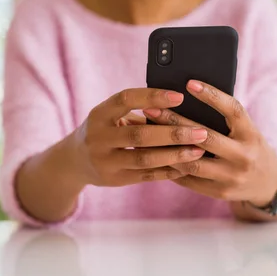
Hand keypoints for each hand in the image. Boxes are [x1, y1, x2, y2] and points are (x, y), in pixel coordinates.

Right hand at [72, 88, 208, 186]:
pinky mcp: (114, 179)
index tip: (180, 96)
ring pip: (144, 159)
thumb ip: (137, 112)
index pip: (126, 99)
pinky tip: (187, 166)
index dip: (153, 97)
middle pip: (139, 135)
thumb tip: (181, 105)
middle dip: (173, 133)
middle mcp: (99, 137)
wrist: (75, 161)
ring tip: (199, 150)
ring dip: (175, 155)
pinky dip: (168, 171)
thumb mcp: (111, 116)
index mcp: (99, 114)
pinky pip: (145, 176)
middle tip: (201, 131)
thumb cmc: (105, 129)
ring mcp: (105, 161)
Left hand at [143, 80, 276, 205]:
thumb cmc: (250, 147)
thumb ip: (225, 118)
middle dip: (174, 122)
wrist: (268, 184)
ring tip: (146, 134)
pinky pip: (189, 179)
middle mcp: (244, 156)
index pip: (232, 110)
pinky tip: (154, 155)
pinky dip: (171, 166)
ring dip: (166, 148)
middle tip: (151, 109)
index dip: (212, 95)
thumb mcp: (246, 130)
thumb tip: (188, 96)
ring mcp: (232, 177)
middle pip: (205, 136)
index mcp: (251, 134)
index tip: (190, 83)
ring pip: (192, 162)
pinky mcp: (220, 192)